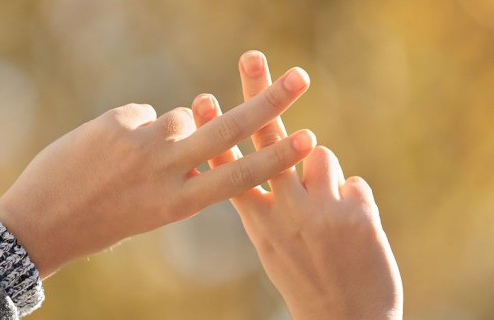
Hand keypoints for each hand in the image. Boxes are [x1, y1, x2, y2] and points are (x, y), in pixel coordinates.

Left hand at [0, 64, 313, 278]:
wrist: (40, 221)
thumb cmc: (104, 221)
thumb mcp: (153, 211)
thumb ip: (181, 173)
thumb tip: (193, 126)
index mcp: (178, 204)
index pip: (238, 178)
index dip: (275, 159)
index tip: (308, 140)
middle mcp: (165, 171)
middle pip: (227, 131)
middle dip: (268, 103)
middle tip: (299, 79)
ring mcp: (140, 143)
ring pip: (179, 117)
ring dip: (167, 132)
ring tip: (133, 158)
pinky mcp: (116, 122)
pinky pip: (143, 114)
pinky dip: (134, 128)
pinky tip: (108, 149)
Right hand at [192, 51, 402, 319]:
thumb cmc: (306, 277)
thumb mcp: (274, 244)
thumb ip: (271, 203)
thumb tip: (286, 159)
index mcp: (258, 221)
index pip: (229, 166)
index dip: (216, 132)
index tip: (203, 100)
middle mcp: (285, 211)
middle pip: (267, 138)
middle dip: (258, 93)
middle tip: (252, 58)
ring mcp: (321, 211)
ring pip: (321, 155)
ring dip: (326, 177)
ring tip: (330, 214)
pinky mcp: (357, 213)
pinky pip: (355, 184)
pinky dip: (355, 202)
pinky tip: (355, 233)